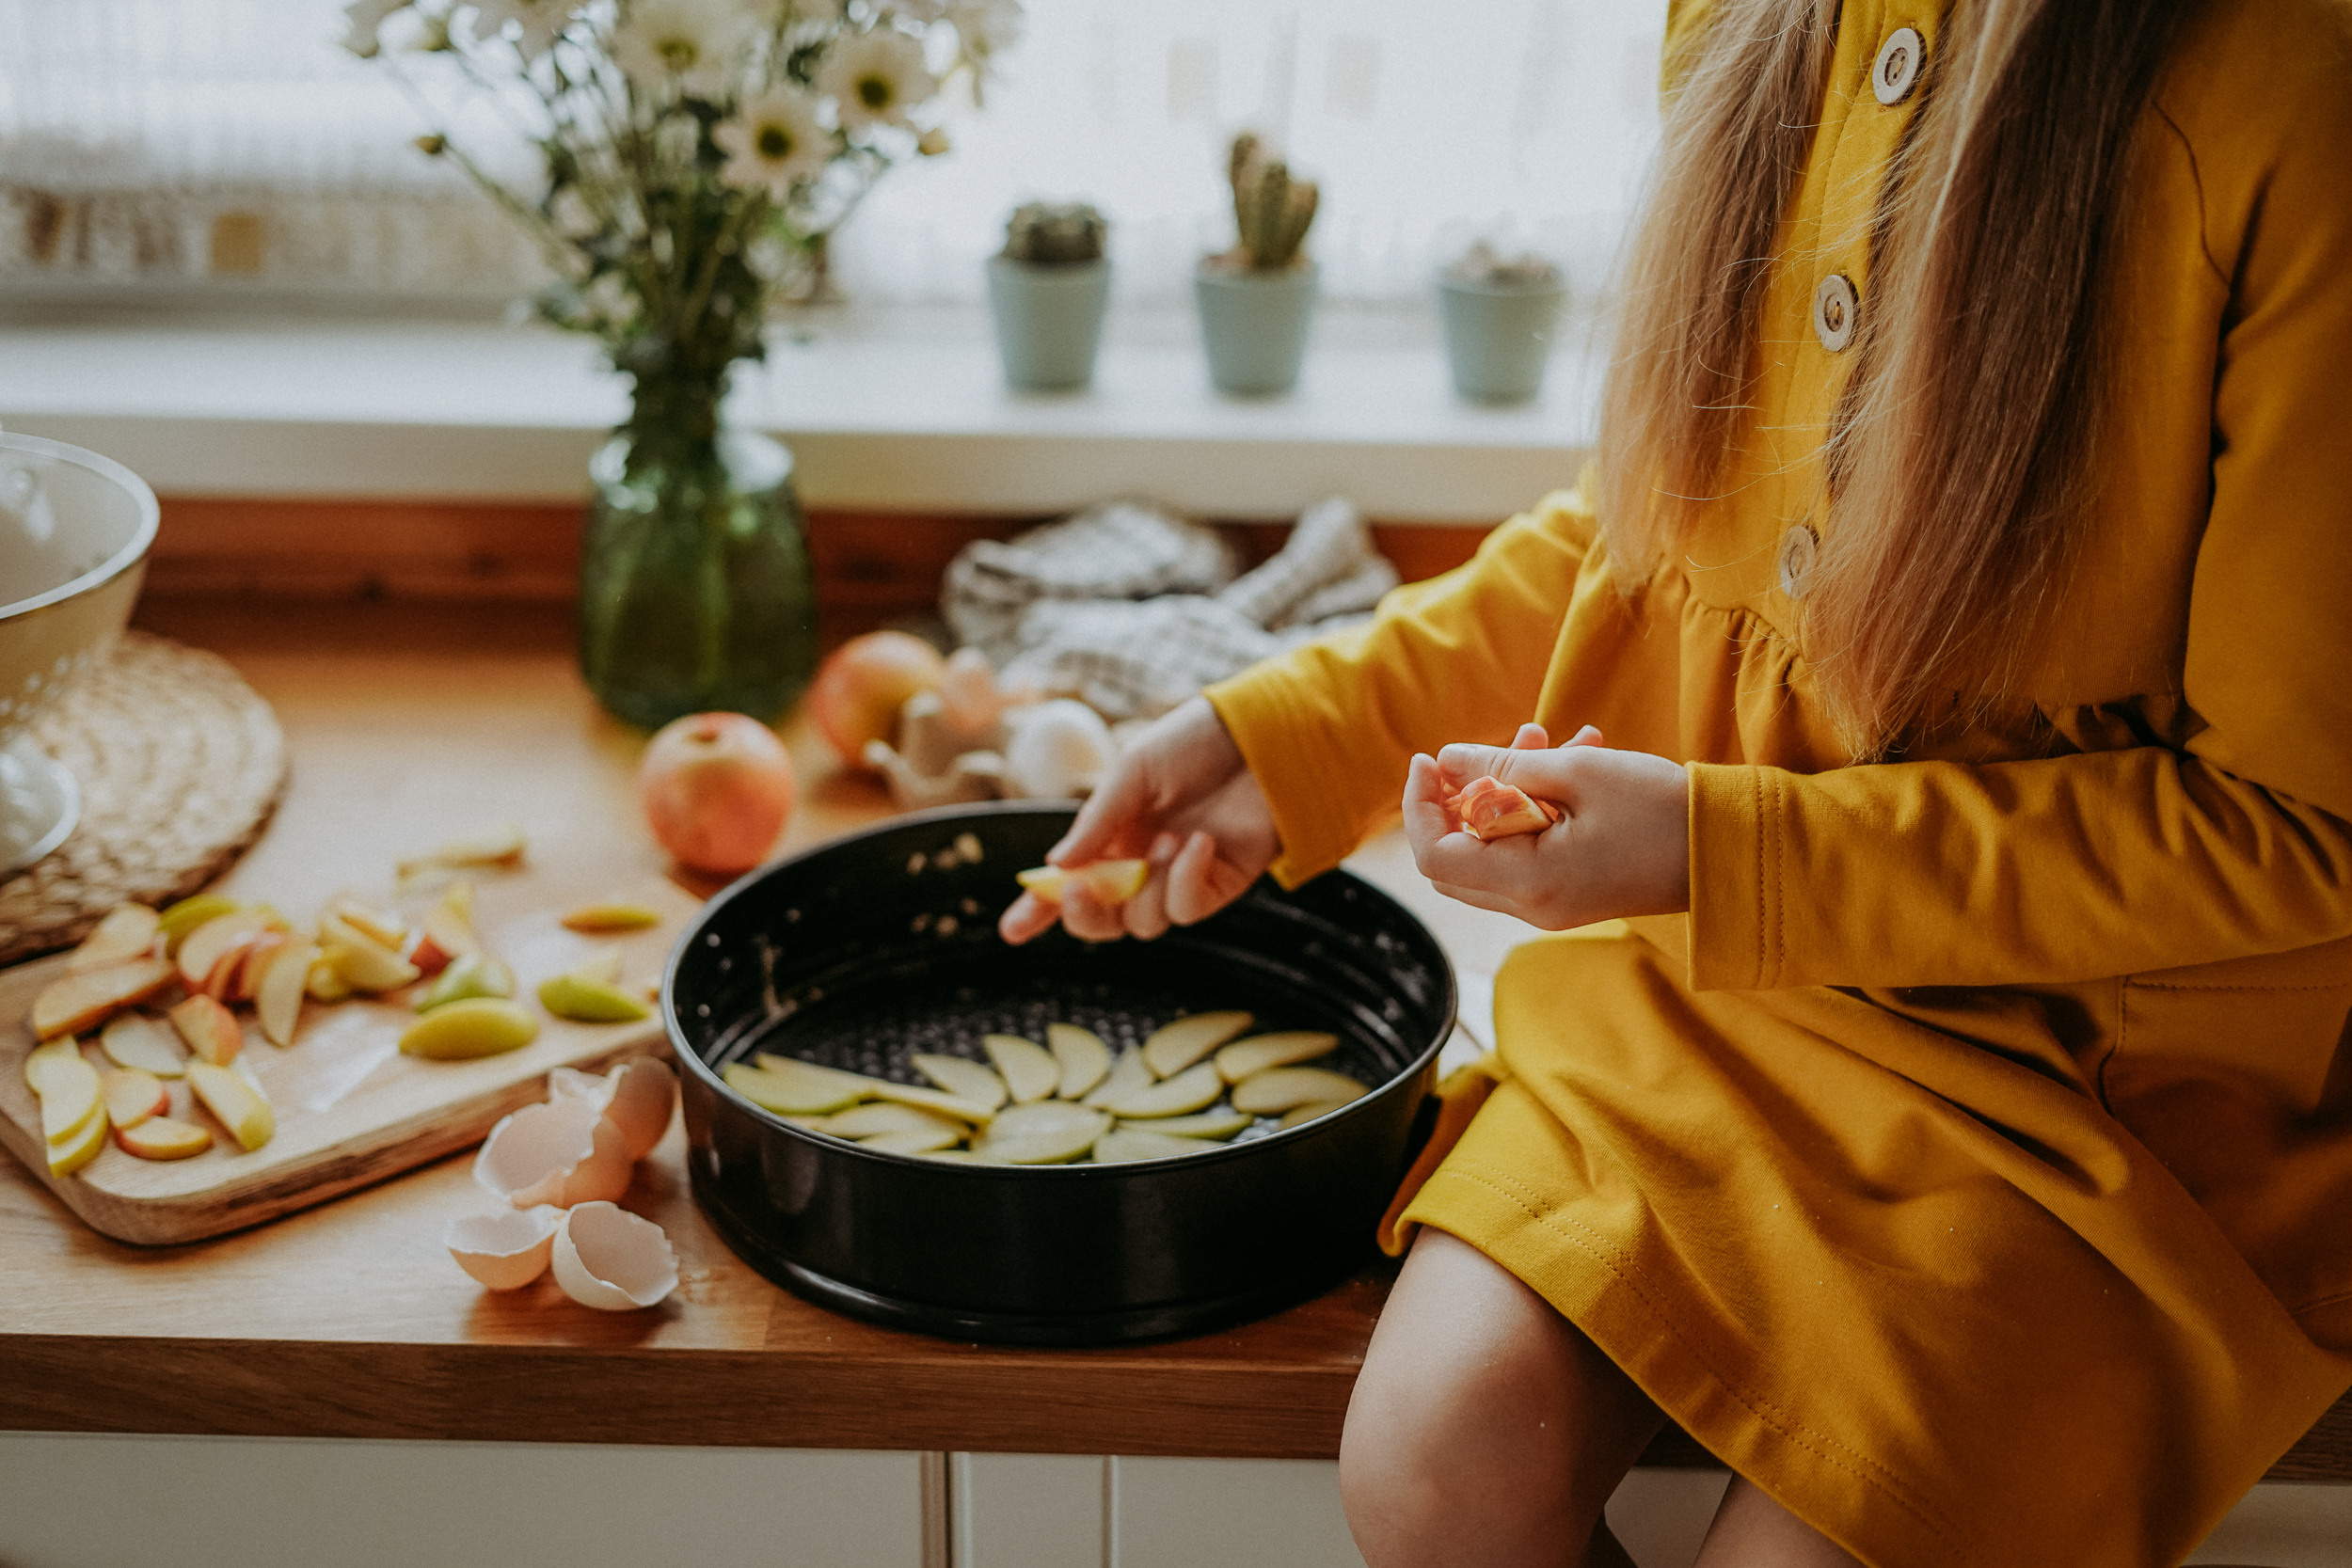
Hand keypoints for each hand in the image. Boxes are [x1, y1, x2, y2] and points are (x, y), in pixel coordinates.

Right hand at [998, 696, 1279, 944]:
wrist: (1264, 734)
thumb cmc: (1196, 742)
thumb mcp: (1134, 772)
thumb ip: (1097, 822)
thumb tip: (1056, 866)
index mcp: (1114, 834)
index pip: (1071, 881)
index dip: (1039, 909)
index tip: (1011, 930)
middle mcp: (1143, 862)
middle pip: (1105, 920)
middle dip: (1084, 915)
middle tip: (1078, 890)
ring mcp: (1180, 877)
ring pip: (1144, 922)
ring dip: (1148, 886)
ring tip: (1171, 836)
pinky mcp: (1219, 884)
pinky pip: (1187, 909)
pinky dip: (1185, 881)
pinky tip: (1200, 843)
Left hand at [1404, 723, 1690, 929]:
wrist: (1731, 849)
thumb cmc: (1660, 808)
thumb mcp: (1577, 772)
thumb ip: (1501, 767)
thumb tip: (1446, 762)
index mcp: (1528, 882)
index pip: (1434, 855)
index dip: (1419, 805)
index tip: (1428, 760)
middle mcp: (1532, 906)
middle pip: (1453, 861)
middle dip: (1455, 800)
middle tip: (1480, 752)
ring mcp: (1553, 905)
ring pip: (1492, 853)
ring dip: (1502, 795)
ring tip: (1542, 737)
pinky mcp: (1573, 895)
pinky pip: (1529, 854)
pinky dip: (1533, 810)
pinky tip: (1572, 756)